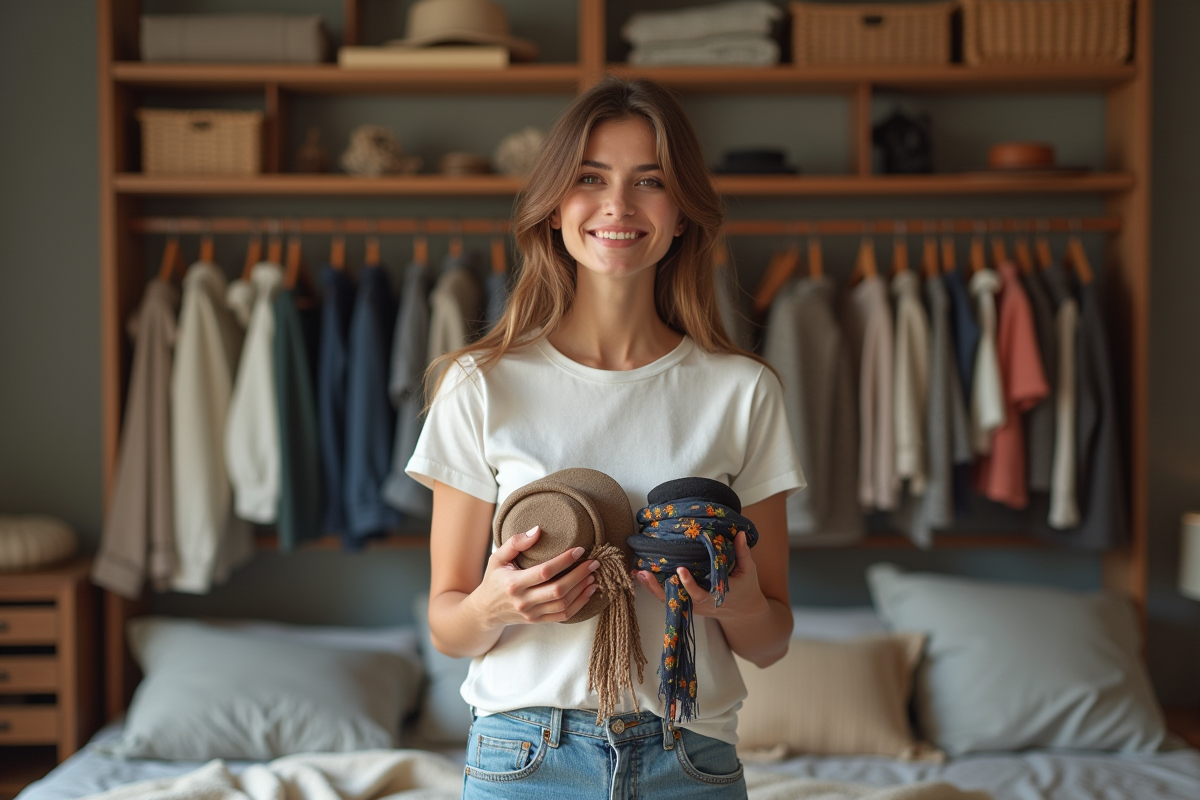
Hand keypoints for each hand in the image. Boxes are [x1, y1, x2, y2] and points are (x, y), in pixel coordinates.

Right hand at [470, 526, 599, 626]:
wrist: (486, 610)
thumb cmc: (494, 579)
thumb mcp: (497, 558)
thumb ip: (515, 542)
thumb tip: (538, 530)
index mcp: (513, 584)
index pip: (544, 572)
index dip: (564, 560)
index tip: (580, 550)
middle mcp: (523, 602)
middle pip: (558, 590)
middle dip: (579, 575)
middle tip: (594, 562)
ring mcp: (532, 614)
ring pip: (563, 604)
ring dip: (582, 589)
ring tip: (593, 575)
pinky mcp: (538, 621)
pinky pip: (563, 615)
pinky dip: (579, 604)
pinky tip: (588, 591)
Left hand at [632, 530, 767, 620]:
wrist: (742, 610)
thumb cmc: (746, 588)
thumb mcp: (748, 571)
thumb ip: (742, 553)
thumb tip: (738, 533)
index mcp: (715, 596)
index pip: (699, 592)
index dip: (688, 583)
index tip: (680, 570)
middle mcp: (699, 604)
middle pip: (676, 599)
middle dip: (659, 588)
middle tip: (645, 573)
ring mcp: (690, 605)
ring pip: (667, 600)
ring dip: (651, 587)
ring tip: (638, 573)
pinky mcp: (685, 603)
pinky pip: (667, 597)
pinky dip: (653, 588)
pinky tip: (640, 576)